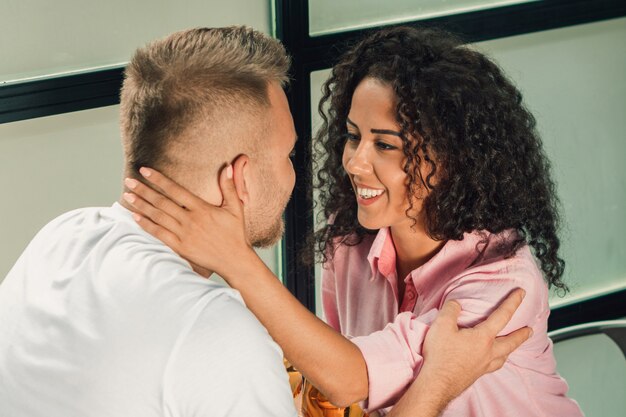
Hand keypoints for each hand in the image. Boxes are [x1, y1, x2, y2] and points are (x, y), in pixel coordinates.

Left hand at [123, 166, 255, 276]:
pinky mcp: (180, 247)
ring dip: (141, 205)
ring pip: (158, 217)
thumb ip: (229, 187)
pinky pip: (159, 234)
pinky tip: (136, 217)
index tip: (145, 170)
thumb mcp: (236, 208)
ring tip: (128, 195)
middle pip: (162, 202)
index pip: (175, 190)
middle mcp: (190, 220)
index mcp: (202, 209)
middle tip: (128, 180)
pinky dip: (147, 225)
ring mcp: (184, 234)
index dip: (159, 179)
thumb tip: (227, 166)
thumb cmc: (235, 233)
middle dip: (143, 190)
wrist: (234, 260)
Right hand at [388, 289, 530, 416]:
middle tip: (529, 330)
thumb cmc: (441, 355)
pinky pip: (493, 366)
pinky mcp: (476, 375)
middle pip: (511, 342)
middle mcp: (488, 352)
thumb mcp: (441, 325)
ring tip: (512, 347)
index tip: (521, 294)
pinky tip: (491, 362)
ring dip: (511, 349)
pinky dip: (497, 361)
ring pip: (503, 356)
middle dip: (521, 334)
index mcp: (483, 338)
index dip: (512, 302)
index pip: (502, 316)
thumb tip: (456, 305)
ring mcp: (483, 366)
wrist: (437, 383)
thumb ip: (451, 310)